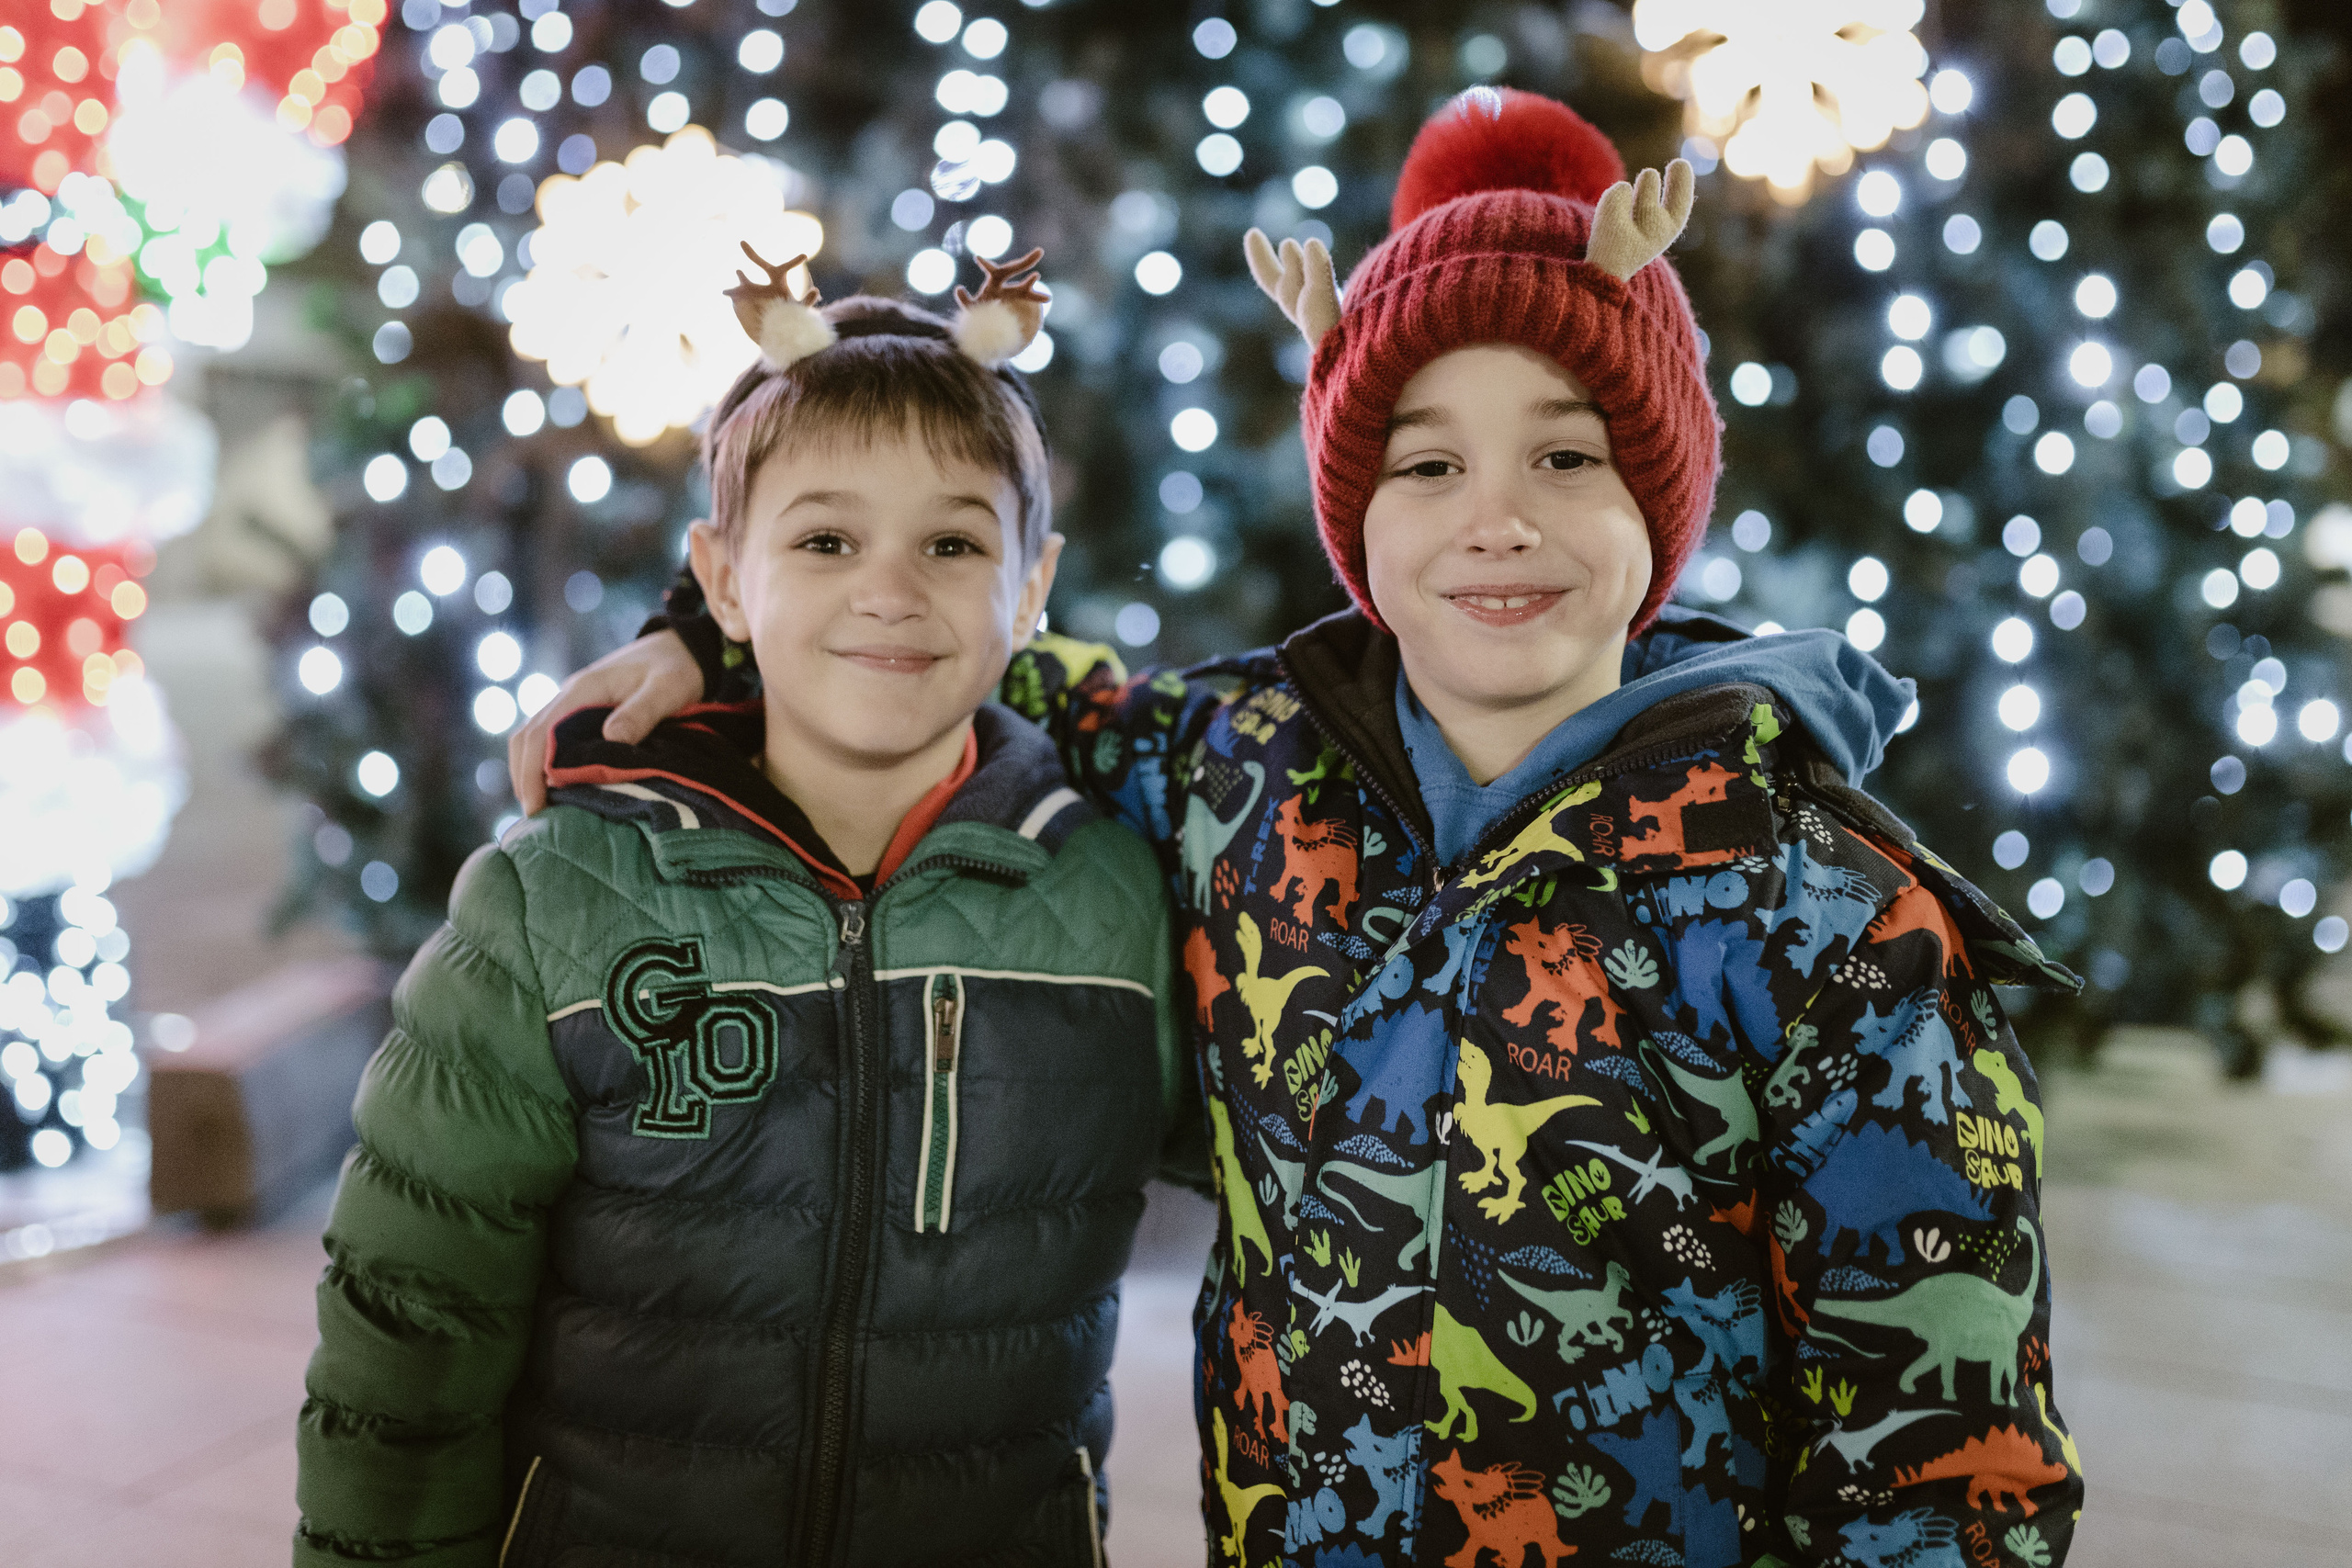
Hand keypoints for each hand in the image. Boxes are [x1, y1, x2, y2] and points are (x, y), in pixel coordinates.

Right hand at [505, 629, 703, 813]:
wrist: (682, 646)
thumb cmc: (677, 667)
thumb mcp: (667, 689)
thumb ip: (640, 713)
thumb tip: (611, 740)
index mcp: (582, 690)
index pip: (538, 735)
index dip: (531, 773)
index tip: (535, 808)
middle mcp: (568, 696)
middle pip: (526, 739)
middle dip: (523, 778)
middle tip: (534, 818)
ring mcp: (572, 703)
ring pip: (533, 738)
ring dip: (530, 771)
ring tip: (542, 808)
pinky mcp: (582, 711)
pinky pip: (551, 738)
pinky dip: (544, 762)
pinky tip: (558, 787)